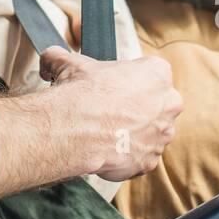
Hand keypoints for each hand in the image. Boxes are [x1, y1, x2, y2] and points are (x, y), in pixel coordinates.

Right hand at [39, 45, 182, 182]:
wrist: (74, 131)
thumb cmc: (80, 94)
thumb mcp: (68, 63)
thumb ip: (61, 57)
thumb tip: (50, 59)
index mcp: (156, 73)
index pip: (149, 73)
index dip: (128, 80)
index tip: (113, 87)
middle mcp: (168, 103)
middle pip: (155, 104)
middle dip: (137, 107)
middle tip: (110, 110)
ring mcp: (162, 135)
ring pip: (150, 132)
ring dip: (133, 132)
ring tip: (106, 132)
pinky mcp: (150, 161)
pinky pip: (141, 156)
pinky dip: (126, 154)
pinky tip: (106, 148)